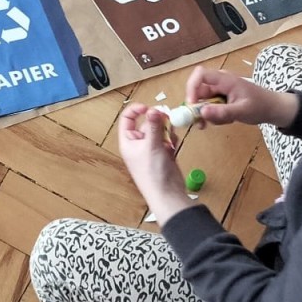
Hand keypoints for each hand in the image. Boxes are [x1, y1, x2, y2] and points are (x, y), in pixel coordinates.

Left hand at [118, 103, 198, 222]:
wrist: (167, 194)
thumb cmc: (153, 173)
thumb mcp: (152, 146)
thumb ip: (154, 126)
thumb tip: (154, 109)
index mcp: (129, 141)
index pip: (127, 119)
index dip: (137, 110)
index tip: (149, 108)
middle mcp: (138, 144)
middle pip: (147, 123)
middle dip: (158, 121)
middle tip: (168, 119)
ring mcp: (151, 149)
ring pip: (159, 130)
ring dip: (166, 130)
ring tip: (170, 138)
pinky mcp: (163, 153)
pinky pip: (167, 139)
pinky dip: (171, 139)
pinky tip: (174, 146)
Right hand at [184, 66, 298, 127]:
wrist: (273, 108)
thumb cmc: (260, 106)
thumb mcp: (242, 111)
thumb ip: (222, 112)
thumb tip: (201, 112)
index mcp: (225, 79)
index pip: (200, 75)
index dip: (191, 87)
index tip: (191, 106)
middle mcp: (220, 82)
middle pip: (198, 90)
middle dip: (197, 107)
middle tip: (201, 124)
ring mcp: (220, 90)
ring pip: (203, 101)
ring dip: (208, 114)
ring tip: (224, 121)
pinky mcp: (221, 98)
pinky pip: (210, 106)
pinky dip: (214, 115)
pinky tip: (227, 119)